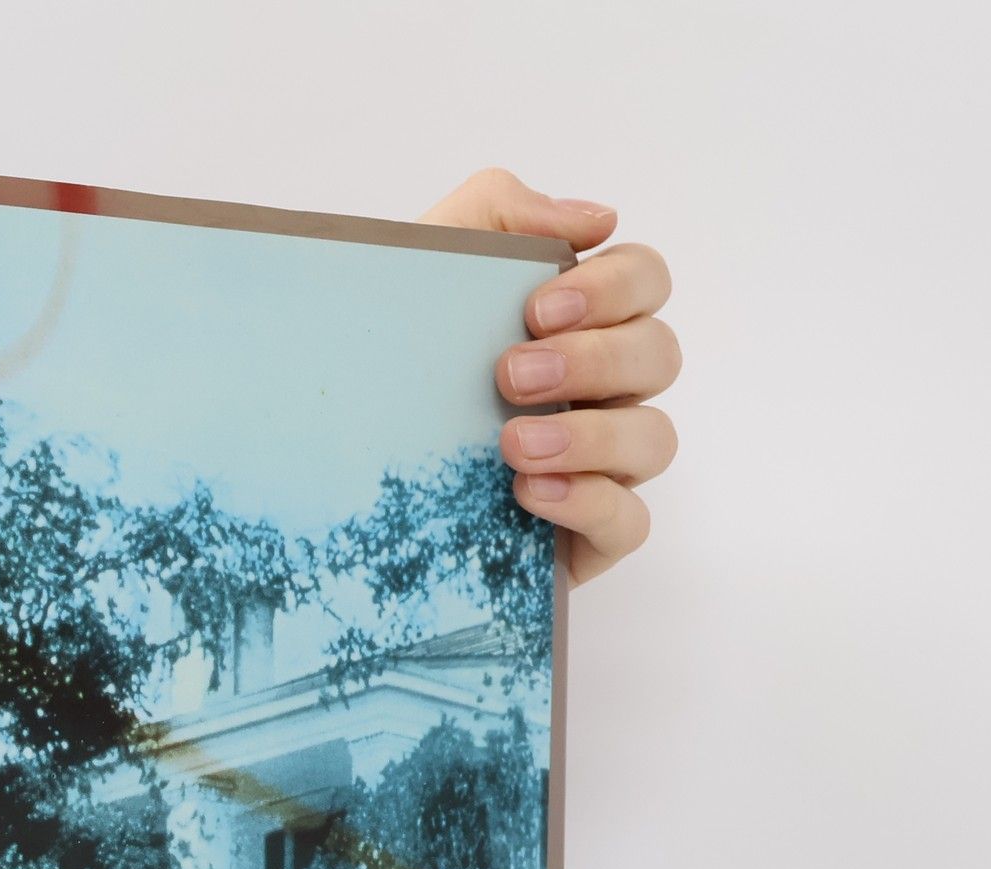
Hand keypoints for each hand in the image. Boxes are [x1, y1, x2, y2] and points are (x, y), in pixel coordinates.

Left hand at [420, 168, 679, 585]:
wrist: (332, 471)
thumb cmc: (388, 365)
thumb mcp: (421, 270)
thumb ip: (496, 213)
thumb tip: (597, 218)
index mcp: (578, 322)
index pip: (645, 281)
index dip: (613, 287)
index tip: (536, 308)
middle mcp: (602, 390)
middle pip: (658, 355)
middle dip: (593, 360)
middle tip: (509, 376)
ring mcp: (602, 464)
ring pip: (653, 439)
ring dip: (591, 435)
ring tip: (511, 444)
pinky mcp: (586, 535)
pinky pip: (628, 520)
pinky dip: (587, 502)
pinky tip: (528, 493)